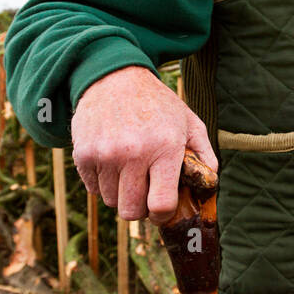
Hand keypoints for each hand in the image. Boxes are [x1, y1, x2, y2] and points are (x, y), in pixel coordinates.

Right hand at [71, 65, 217, 224]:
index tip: (163, 210)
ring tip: (131, 171)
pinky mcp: (83, 155)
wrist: (114, 79)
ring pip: (112, 203)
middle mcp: (133, 153)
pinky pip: (94, 190)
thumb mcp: (190, 123)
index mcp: (164, 147)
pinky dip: (104, 184)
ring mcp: (105, 155)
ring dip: (122, 195)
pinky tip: (114, 163)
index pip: (161, 204)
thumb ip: (205, 156)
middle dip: (142, 208)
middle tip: (147, 191)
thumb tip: (210, 186)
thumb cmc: (158, 105)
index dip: (163, 215)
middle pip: (132, 211)